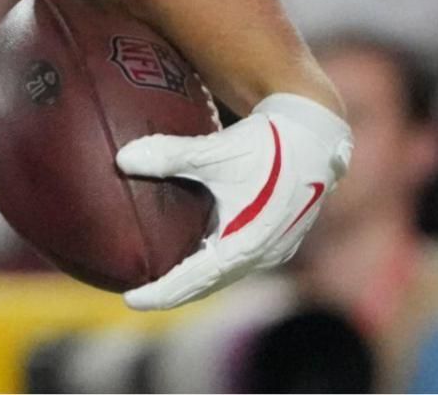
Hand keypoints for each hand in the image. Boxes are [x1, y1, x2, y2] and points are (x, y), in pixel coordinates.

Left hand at [116, 93, 352, 309]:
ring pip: (221, 274)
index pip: (195, 281)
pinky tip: (188, 250)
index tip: (129, 300)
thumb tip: (121, 159)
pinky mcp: (274, 238)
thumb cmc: (268, 143)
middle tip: (133, 293)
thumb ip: (169, 154)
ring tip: (155, 277)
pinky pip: (234, 260)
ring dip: (191, 279)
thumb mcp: (217, 150)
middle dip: (171, 292)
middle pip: (207, 285)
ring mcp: (271, 249)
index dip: (161, 293)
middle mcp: (261, 255)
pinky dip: (208, 262)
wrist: (316, 137)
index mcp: (247, 244)